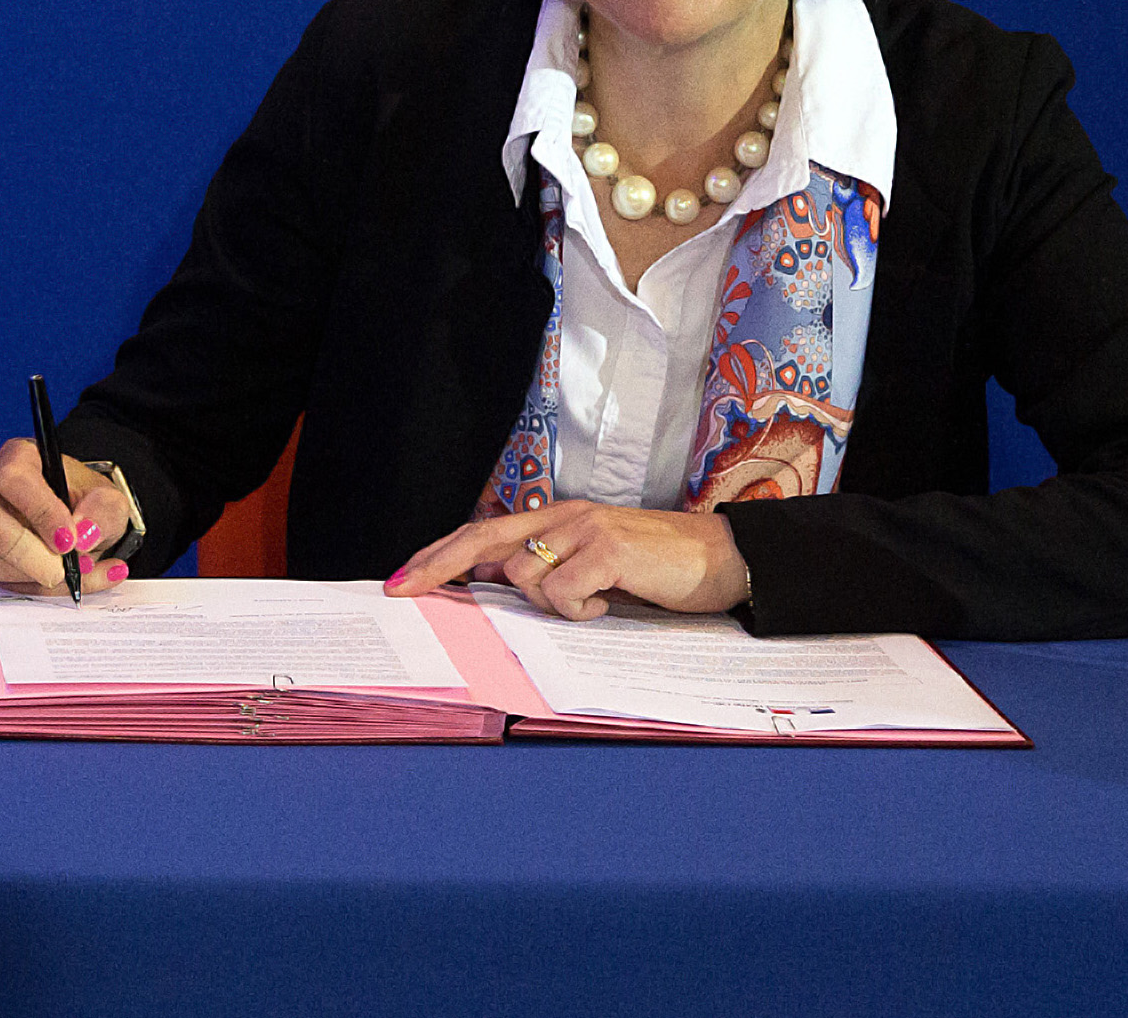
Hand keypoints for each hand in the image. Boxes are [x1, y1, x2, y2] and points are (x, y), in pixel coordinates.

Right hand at [0, 437, 132, 596]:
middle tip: (61, 570)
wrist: (82, 527)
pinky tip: (73, 582)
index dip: (40, 512)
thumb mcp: (109, 501)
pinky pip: (2, 583)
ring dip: (37, 577)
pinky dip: (42, 590)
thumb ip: (102, 513)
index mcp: (18, 459)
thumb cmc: (87, 503)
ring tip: (80, 571)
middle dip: (23, 552)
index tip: (68, 541)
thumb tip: (83, 536)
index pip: (14, 479)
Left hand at [384, 500, 748, 619]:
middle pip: (481, 539)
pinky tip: (612, 603)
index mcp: (558, 519)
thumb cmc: (660, 569)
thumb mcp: (595, 566)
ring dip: (550, 604)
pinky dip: (580, 610)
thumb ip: (550, 572)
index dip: (440, 554)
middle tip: (401, 589)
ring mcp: (584, 530)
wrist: (725, 559)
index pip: (483, 532)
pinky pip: (564, 593)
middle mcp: (564, 516)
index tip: (403, 578)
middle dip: (435, 565)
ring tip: (596, 601)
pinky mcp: (607, 550)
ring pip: (525, 577)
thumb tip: (496, 590)